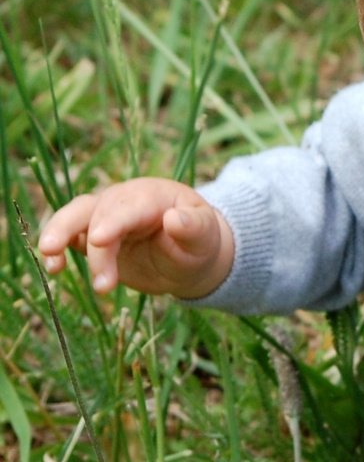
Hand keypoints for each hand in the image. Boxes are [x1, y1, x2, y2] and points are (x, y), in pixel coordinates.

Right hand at [37, 178, 233, 299]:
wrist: (188, 254)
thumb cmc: (198, 241)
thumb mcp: (204, 235)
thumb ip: (192, 227)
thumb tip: (174, 219)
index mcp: (155, 195)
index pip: (131, 206)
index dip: (114, 221)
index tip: (98, 239)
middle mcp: (126, 200)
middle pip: (99, 211)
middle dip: (94, 245)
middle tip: (92, 276)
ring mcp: (106, 216)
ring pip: (75, 215)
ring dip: (59, 235)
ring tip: (51, 264)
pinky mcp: (92, 235)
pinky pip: (69, 236)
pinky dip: (56, 248)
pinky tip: (53, 267)